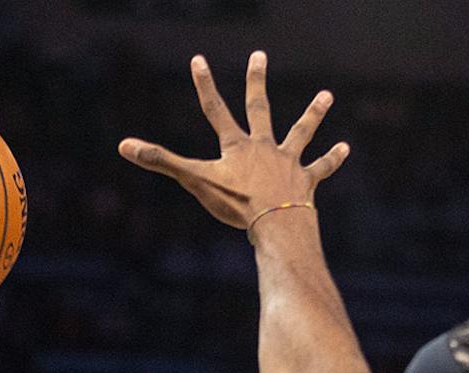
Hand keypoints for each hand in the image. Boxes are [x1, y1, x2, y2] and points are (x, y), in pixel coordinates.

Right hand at [119, 51, 348, 233]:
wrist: (276, 222)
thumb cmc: (236, 203)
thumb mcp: (195, 181)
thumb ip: (161, 162)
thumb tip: (123, 146)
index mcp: (237, 146)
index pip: (215, 110)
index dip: (205, 85)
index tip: (199, 60)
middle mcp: (264, 146)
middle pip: (260, 108)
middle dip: (256, 82)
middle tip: (259, 56)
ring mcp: (287, 162)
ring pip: (300, 132)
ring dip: (313, 114)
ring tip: (327, 95)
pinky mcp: (306, 182)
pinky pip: (321, 168)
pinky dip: (332, 159)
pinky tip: (345, 149)